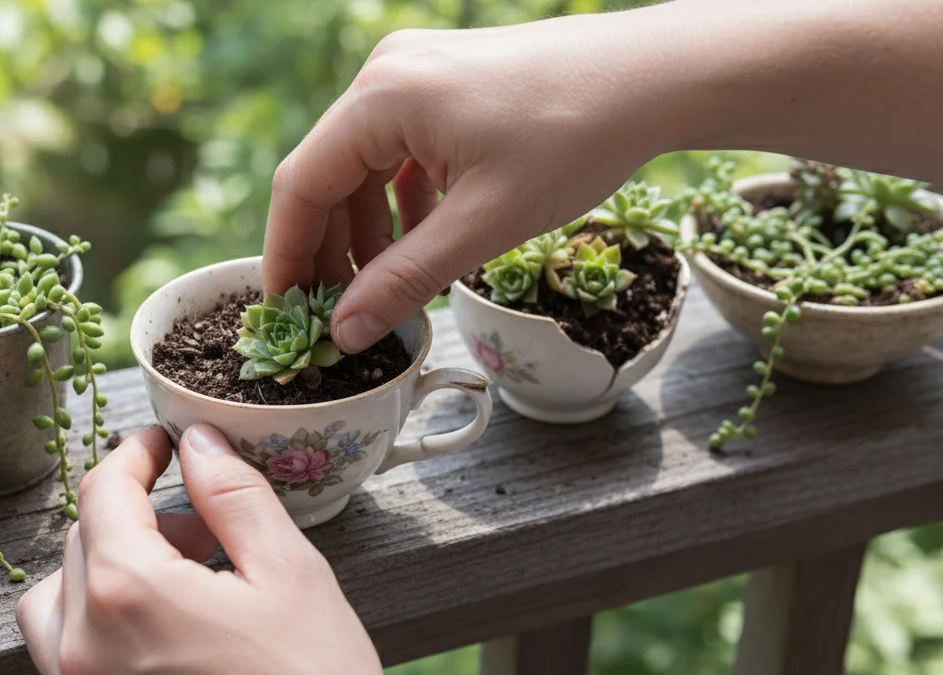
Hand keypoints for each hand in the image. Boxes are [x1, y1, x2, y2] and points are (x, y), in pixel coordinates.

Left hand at [17, 425, 407, 674]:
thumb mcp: (290, 573)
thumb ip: (233, 495)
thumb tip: (197, 443)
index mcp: (128, 592)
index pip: (105, 491)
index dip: (137, 453)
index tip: (164, 443)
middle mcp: (84, 646)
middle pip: (81, 541)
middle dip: (136, 514)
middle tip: (202, 526)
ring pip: (58, 600)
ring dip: (104, 570)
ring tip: (177, 584)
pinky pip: (67, 659)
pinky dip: (99, 625)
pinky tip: (169, 638)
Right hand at [262, 14, 670, 352]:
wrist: (655, 77)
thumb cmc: (575, 139)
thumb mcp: (484, 225)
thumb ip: (405, 281)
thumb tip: (346, 334)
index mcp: (381, 98)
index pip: (299, 185)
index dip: (287, 256)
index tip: (288, 314)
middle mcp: (385, 75)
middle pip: (328, 175)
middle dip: (332, 249)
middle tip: (341, 315)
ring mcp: (414, 73)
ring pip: (364, 166)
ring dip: (370, 230)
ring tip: (389, 288)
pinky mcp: (444, 82)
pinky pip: (399, 150)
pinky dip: (403, 202)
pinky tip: (427, 242)